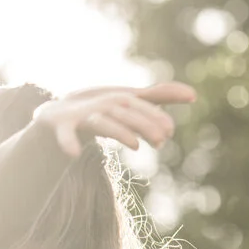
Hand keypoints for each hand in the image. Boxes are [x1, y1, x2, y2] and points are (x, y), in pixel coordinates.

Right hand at [33, 82, 196, 157]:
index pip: (138, 105)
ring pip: (100, 122)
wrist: (54, 115)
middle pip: (124, 112)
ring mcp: (79, 116)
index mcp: (117, 100)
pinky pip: (64, 135)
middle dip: (143, 123)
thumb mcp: (129, 101)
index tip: (170, 131)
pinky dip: (67, 143)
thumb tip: (194, 94)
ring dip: (118, 131)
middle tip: (162, 140)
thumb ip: (158, 96)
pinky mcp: (59, 126)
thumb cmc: (99, 108)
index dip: (154, 116)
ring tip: (134, 145)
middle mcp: (100, 105)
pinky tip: (74, 154)